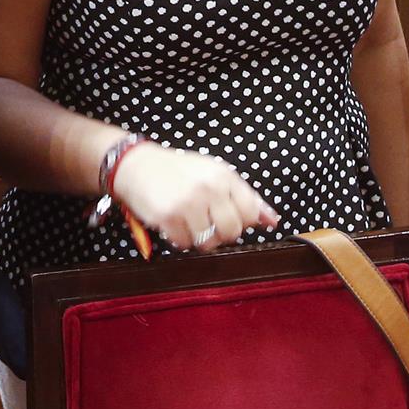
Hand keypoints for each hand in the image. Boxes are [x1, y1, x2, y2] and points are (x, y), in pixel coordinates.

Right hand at [111, 142, 279, 251]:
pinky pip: (185, 243)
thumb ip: (246, 197)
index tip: (227, 216)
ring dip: (199, 237)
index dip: (241, 221)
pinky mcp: (168, 216)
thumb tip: (272, 221)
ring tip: (189, 222)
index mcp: (224, 176)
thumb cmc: (178, 171)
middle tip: (206, 222)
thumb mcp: (214, 175)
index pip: (250, 212)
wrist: (136, 165)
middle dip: (221, 233)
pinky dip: (180, 239)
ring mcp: (189, 203)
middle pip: (232, 231)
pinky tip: (174, 223)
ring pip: (209, 242)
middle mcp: (209, 188)